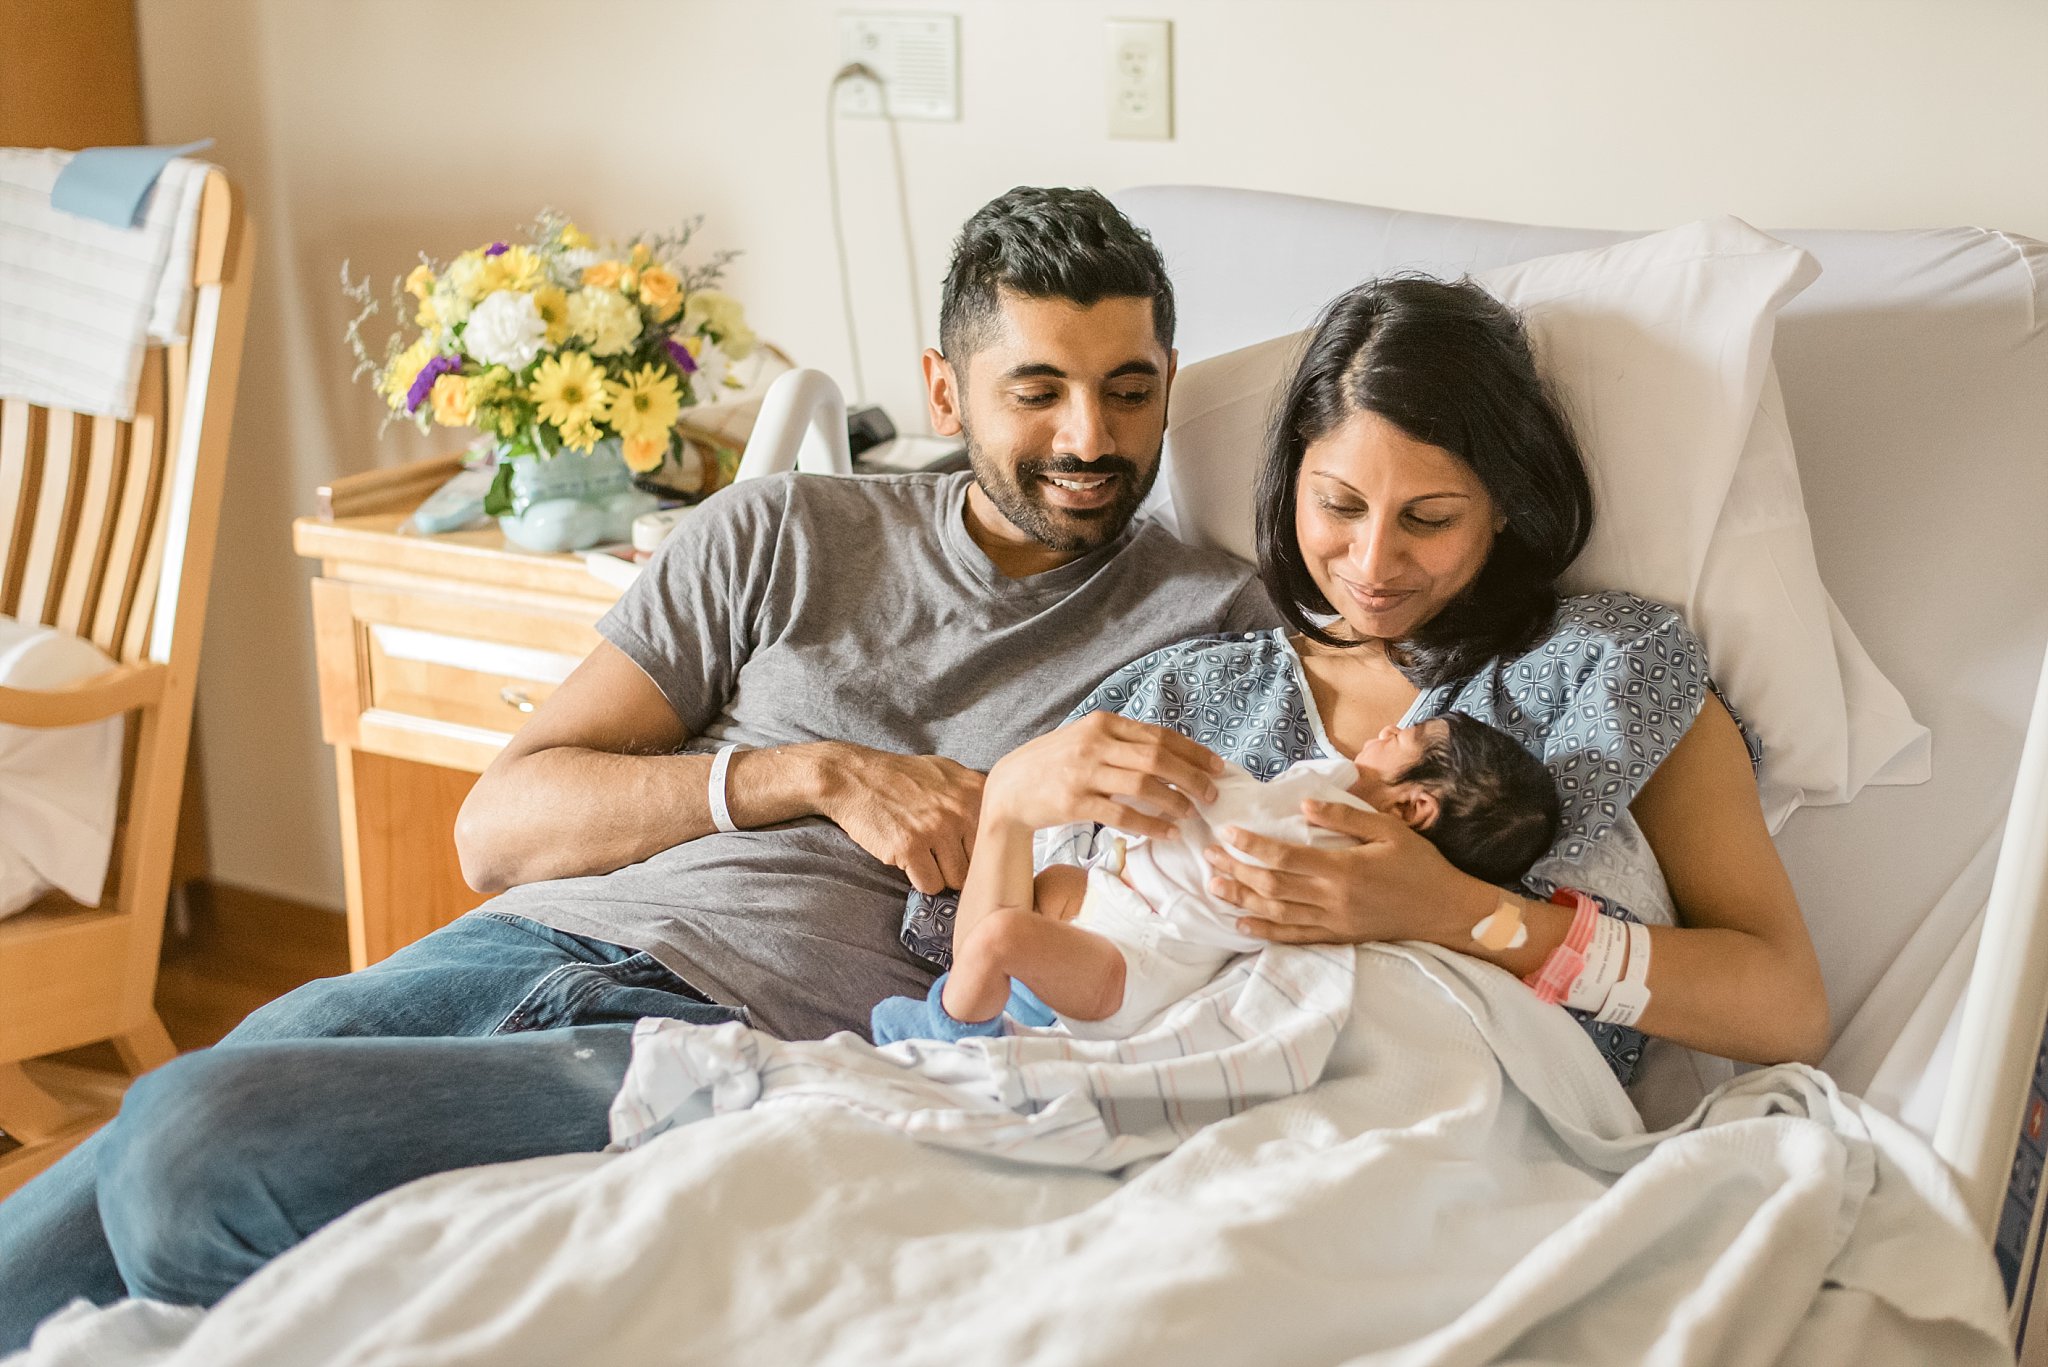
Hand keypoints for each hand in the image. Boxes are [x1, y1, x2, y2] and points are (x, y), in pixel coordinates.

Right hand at [811, 744, 984, 893]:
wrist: (853, 777)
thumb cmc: (900, 776)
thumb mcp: (947, 771)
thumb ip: (975, 795)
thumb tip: (1001, 825)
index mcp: (976, 790)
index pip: (999, 840)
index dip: (981, 851)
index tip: (966, 851)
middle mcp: (961, 809)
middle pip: (979, 864)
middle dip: (961, 866)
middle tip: (940, 856)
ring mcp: (936, 829)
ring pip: (956, 880)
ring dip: (940, 875)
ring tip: (924, 856)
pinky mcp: (910, 847)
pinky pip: (930, 885)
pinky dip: (920, 879)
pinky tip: (908, 860)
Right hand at [982, 712, 1223, 837]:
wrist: (1009, 788)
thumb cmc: (1055, 764)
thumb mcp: (1086, 740)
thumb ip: (1122, 743)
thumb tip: (1171, 756)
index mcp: (1103, 724)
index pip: (1159, 735)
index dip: (1193, 752)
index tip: (1217, 767)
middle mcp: (1094, 744)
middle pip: (1157, 758)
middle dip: (1192, 777)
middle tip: (1212, 795)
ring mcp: (1083, 773)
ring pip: (1144, 785)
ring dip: (1175, 802)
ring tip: (1191, 815)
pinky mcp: (1074, 803)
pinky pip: (1122, 814)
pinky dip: (1151, 825)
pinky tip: (1168, 833)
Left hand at [1204, 800, 1492, 944]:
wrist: (1446, 912)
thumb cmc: (1420, 866)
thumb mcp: (1388, 831)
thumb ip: (1345, 818)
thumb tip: (1306, 806)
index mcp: (1343, 870)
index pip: (1284, 857)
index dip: (1251, 846)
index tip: (1228, 833)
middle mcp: (1332, 899)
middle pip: (1271, 887)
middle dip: (1236, 872)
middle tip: (1209, 857)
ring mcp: (1333, 923)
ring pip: (1276, 914)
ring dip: (1241, 901)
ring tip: (1214, 886)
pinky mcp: (1338, 938)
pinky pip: (1294, 938)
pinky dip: (1265, 932)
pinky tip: (1242, 925)